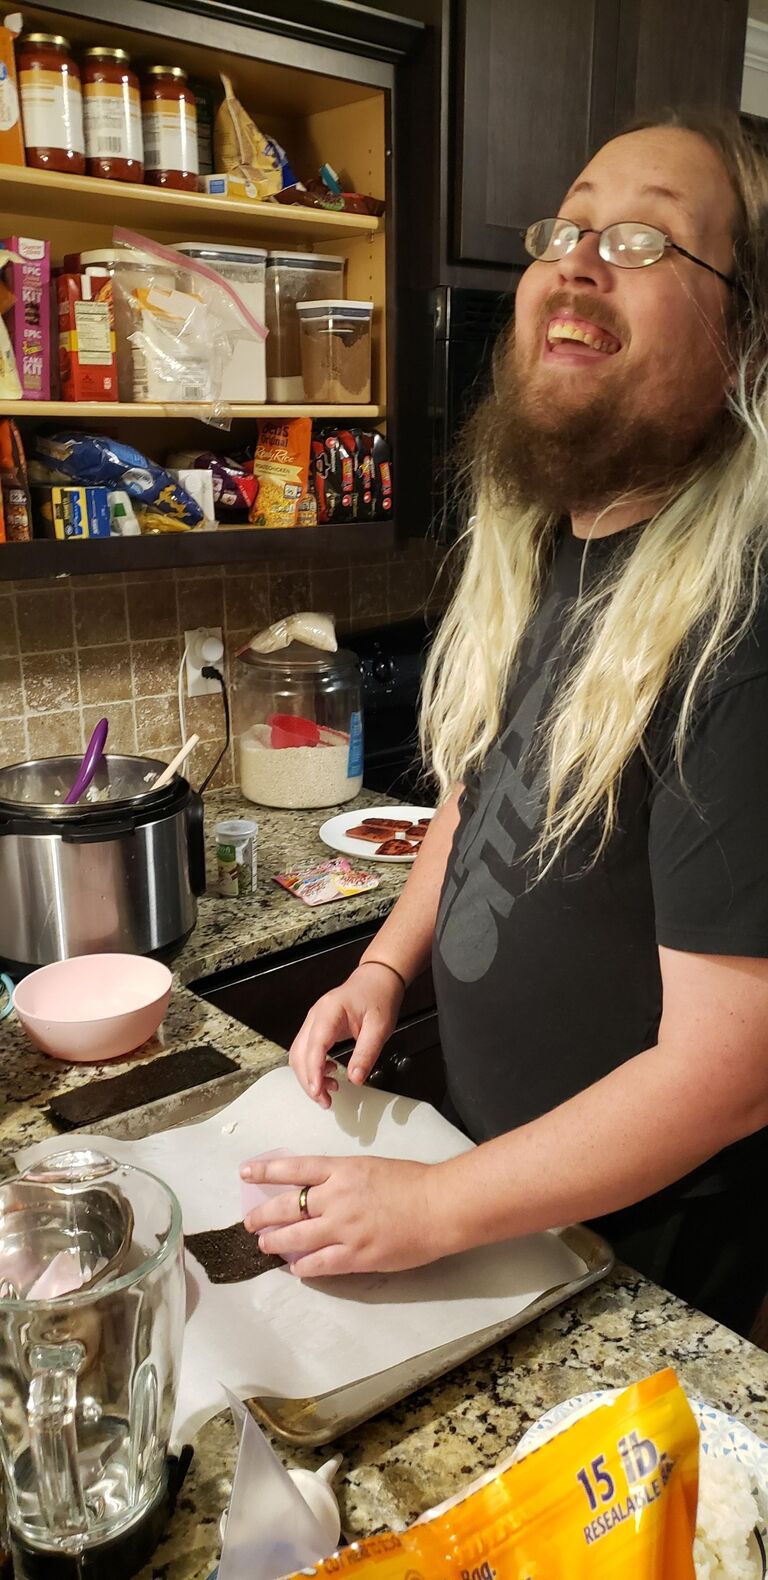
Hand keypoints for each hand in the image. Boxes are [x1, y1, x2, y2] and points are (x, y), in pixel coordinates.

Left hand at [240, 1151, 446, 1276]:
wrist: (439, 1205)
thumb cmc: (413, 1182)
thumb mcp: (371, 1167)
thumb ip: (344, 1178)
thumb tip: (322, 1191)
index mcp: (342, 1169)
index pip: (294, 1168)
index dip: (266, 1170)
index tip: (246, 1173)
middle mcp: (336, 1197)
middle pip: (287, 1206)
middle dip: (263, 1215)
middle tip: (250, 1222)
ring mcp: (344, 1228)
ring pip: (296, 1237)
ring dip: (276, 1242)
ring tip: (264, 1245)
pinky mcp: (356, 1255)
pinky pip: (319, 1264)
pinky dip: (303, 1266)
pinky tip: (296, 1268)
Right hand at [288, 963, 404, 1108]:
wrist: (378, 979)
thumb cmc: (378, 997)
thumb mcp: (380, 1027)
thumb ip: (366, 1053)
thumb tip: (355, 1079)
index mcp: (329, 1012)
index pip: (314, 1047)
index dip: (313, 1072)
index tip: (319, 1092)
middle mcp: (315, 1016)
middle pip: (300, 1054)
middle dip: (309, 1081)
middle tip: (325, 1101)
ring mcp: (314, 1021)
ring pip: (299, 1054)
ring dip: (309, 1076)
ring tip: (329, 1091)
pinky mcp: (317, 1027)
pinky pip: (307, 1050)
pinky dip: (313, 1067)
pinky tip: (330, 1074)